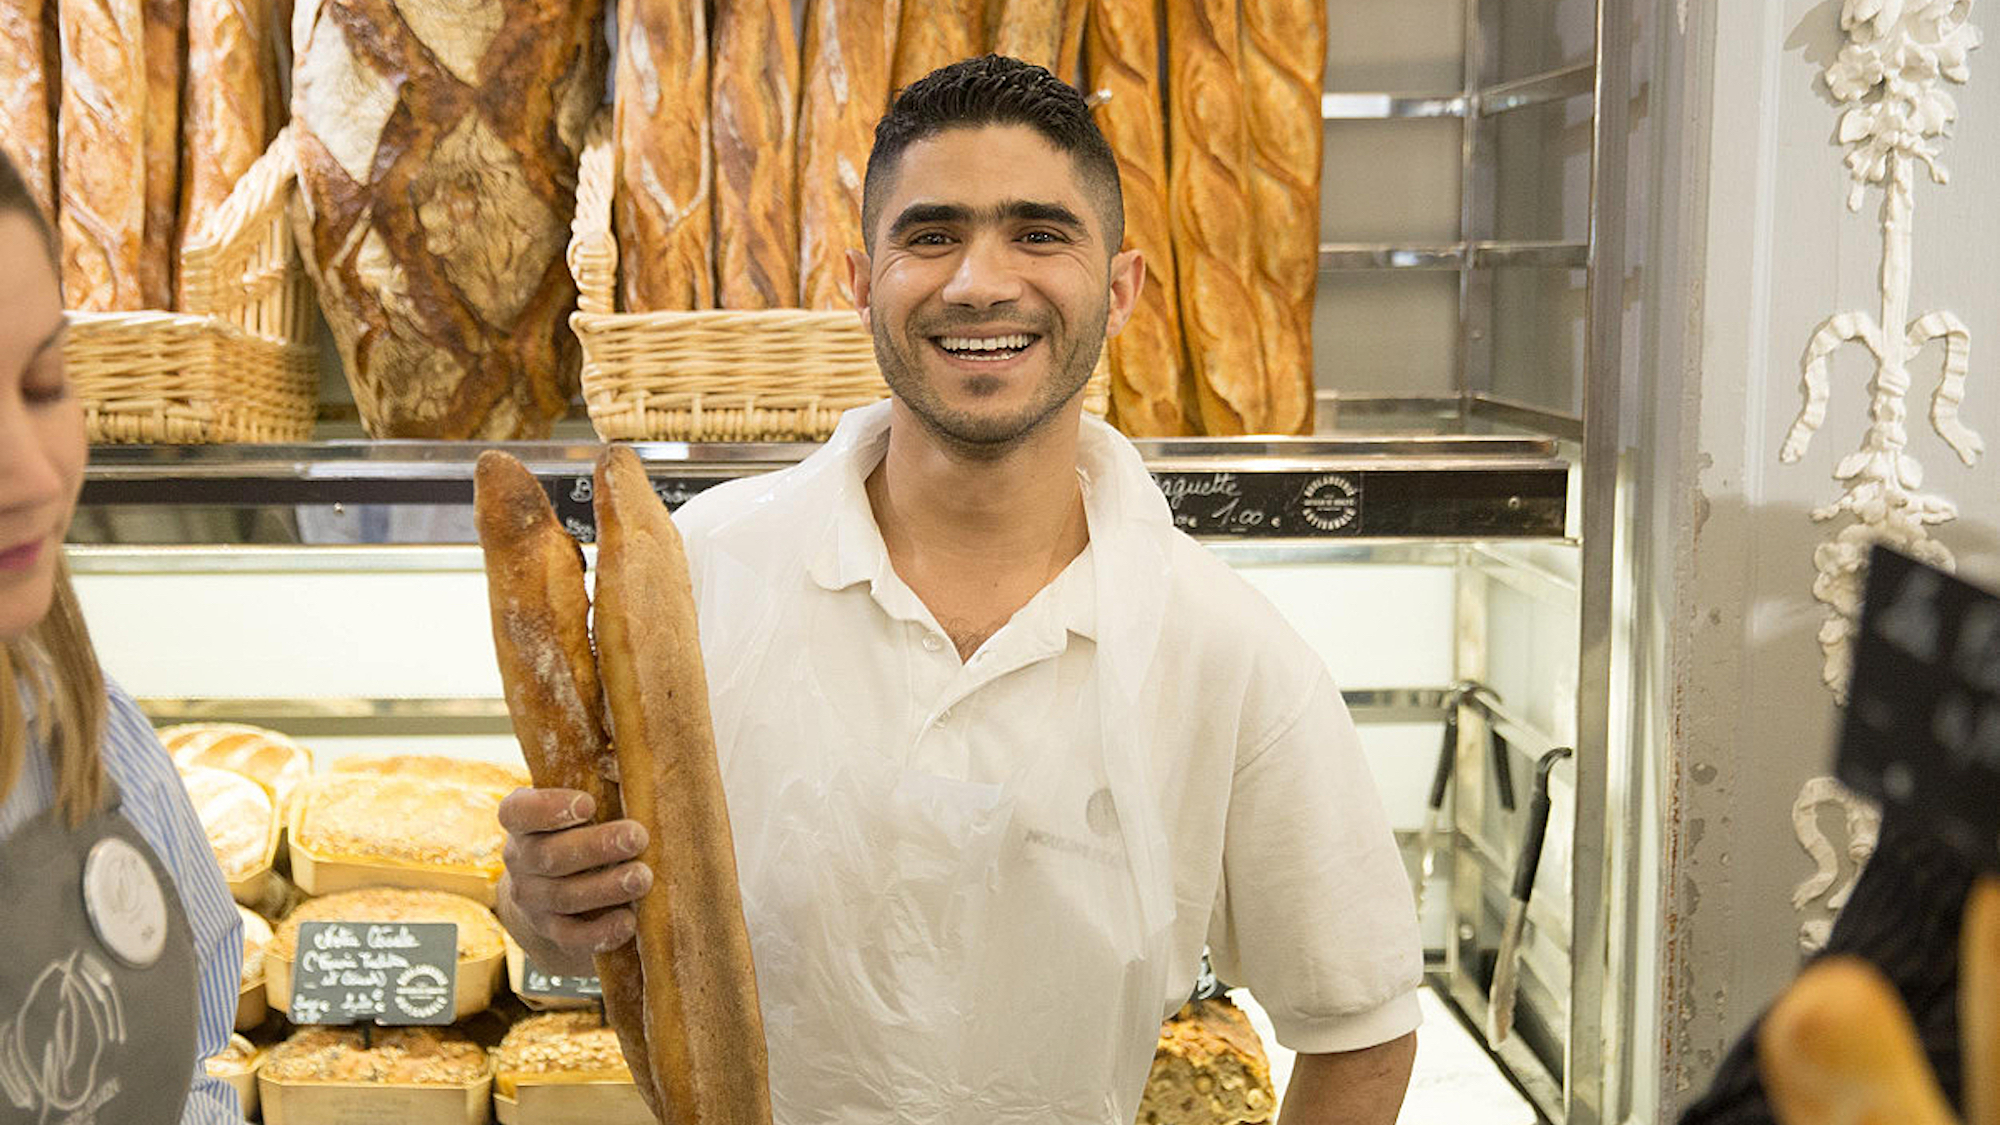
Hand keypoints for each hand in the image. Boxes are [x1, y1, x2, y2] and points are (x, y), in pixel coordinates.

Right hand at [496, 787, 652, 974]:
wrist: (556, 887)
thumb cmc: (581, 828)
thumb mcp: (582, 804)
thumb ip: (598, 781)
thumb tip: (621, 762)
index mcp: (522, 821)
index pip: (518, 812)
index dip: (549, 808)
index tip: (587, 803)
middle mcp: (519, 860)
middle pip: (550, 856)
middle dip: (597, 846)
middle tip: (637, 837)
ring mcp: (533, 899)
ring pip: (564, 896)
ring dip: (606, 887)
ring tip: (643, 877)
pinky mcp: (551, 931)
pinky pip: (571, 937)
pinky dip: (600, 932)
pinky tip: (628, 922)